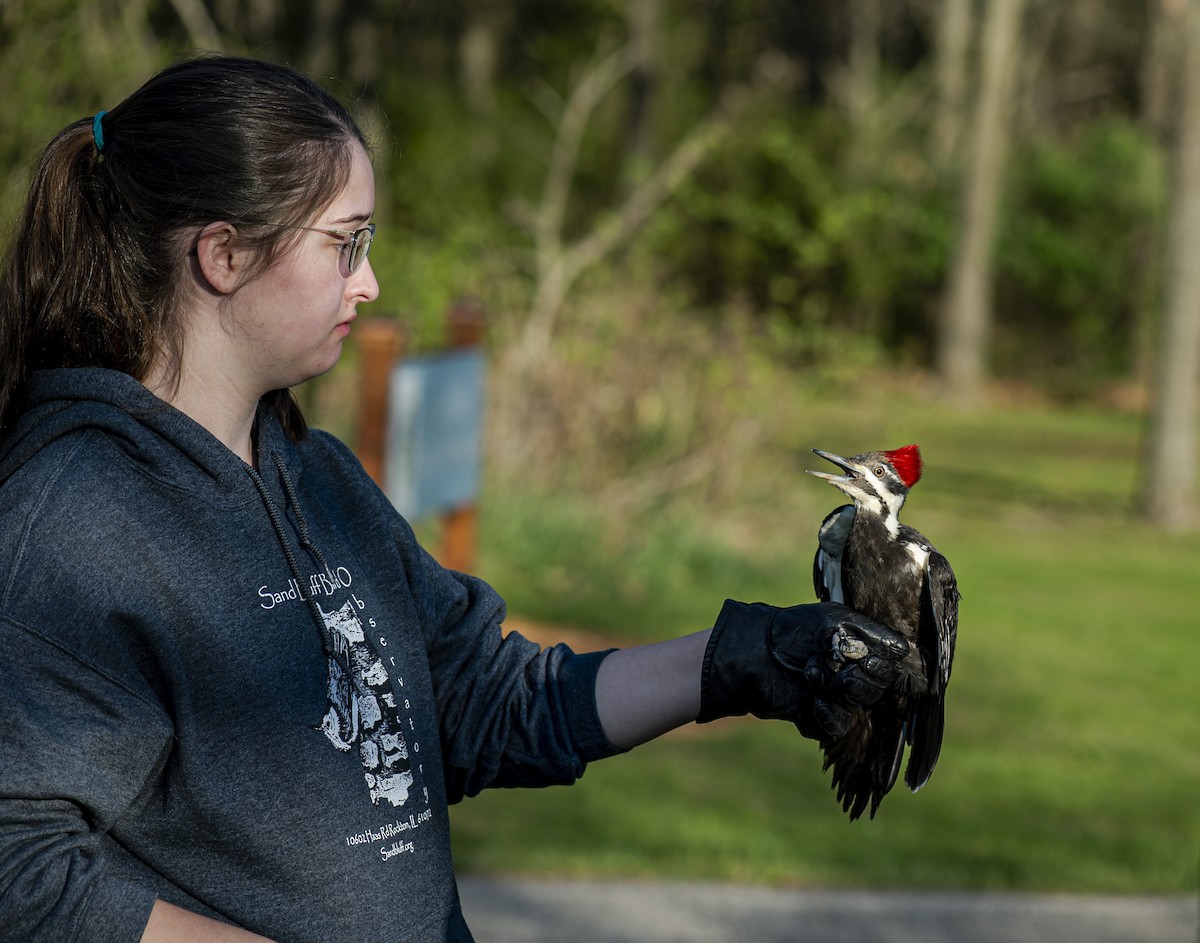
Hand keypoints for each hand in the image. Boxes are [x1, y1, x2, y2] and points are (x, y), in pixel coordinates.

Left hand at [696, 600, 908, 738]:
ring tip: (812, 673)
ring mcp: (836, 700)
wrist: (753, 651)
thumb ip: (871, 632)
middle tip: (839, 665)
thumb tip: (905, 650)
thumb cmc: (794, 629)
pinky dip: (826, 715)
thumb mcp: (834, 619)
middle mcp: (853, 677)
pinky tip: (811, 701)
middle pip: (878, 689)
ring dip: (838, 691)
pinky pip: (836, 726)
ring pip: (858, 708)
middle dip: (862, 678)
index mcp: (862, 653)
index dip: (891, 671)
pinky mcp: (818, 719)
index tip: (876, 662)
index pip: (893, 669)